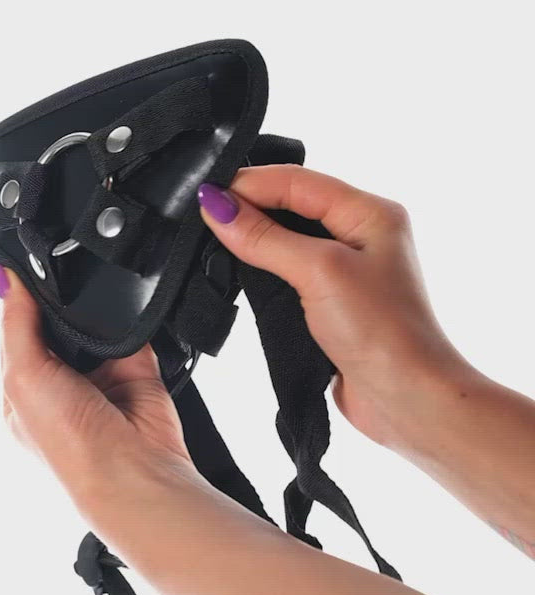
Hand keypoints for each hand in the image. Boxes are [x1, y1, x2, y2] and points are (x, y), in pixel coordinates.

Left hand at [0, 265, 191, 508]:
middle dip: (59, 306)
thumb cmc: (69, 443)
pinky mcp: (136, 370)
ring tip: (92, 301)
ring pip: (93, 324)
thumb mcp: (22, 377)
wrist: (133, 471)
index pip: (15, 334)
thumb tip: (3, 278)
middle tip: (61, 281)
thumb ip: (15, 324)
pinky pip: (132, 329)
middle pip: (54, 325)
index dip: (18, 303)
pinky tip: (123, 311)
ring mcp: (100, 377)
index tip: (23, 267)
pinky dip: (130, 318)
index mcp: (23, 392)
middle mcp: (61, 385)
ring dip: (93, 311)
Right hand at [198, 166, 469, 449]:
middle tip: (202, 217)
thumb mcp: (318, 272)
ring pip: (288, 238)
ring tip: (213, 240)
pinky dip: (263, 268)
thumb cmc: (382, 332)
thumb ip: (265, 238)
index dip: (249, 184)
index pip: (297, 182)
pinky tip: (239, 271)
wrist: (405, 398)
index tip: (204, 196)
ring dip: (253, 238)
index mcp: (370, 213)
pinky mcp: (332, 302)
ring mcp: (346, 270)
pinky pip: (290, 271)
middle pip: (292, 204)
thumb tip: (218, 207)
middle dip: (248, 207)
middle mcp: (361, 235)